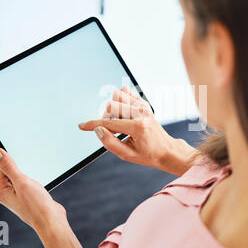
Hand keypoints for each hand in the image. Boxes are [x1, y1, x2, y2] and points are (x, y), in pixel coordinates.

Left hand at [0, 148, 84, 247]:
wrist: (51, 221)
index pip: (3, 167)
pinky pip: (28, 182)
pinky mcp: (26, 196)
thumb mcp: (22, 182)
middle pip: (12, 171)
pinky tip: (39, 190)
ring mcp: (16, 195)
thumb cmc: (36, 206)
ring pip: (22, 176)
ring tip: (35, 189)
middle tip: (30, 184)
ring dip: (31, 178)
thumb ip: (8, 166)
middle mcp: (5, 193)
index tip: (23, 174)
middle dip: (24, 172)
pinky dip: (35, 182)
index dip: (16, 166)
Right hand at [79, 86, 197, 175]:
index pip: (109, 122)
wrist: (166, 149)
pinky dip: (120, 101)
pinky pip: (125, 92)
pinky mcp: (144, 102)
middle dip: (105, 117)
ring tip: (120, 121)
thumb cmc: (147, 154)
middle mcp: (141, 112)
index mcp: (137, 126)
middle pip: (111, 105)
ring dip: (113, 108)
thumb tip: (97, 130)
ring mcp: (143, 105)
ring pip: (117, 95)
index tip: (81, 126)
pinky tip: (125, 113)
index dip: (92, 124)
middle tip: (113, 129)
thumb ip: (110, 143)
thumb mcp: (127, 155)